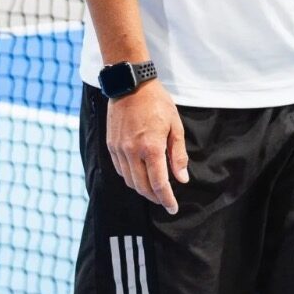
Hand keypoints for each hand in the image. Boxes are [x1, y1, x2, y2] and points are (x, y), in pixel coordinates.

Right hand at [107, 81, 189, 213]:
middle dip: (155, 198)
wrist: (130, 85)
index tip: (172, 208)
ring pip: (130, 181)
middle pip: (142, 187)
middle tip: (165, 200)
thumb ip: (178, 155)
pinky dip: (131, 177)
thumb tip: (181, 178)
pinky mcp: (111, 145)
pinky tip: (140, 174)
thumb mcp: (175, 126)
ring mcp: (119, 149)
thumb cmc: (157, 103)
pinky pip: (120, 170)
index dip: (166, 199)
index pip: (159, 184)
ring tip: (154, 189)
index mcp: (151, 147)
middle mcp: (132, 152)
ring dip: (142, 189)